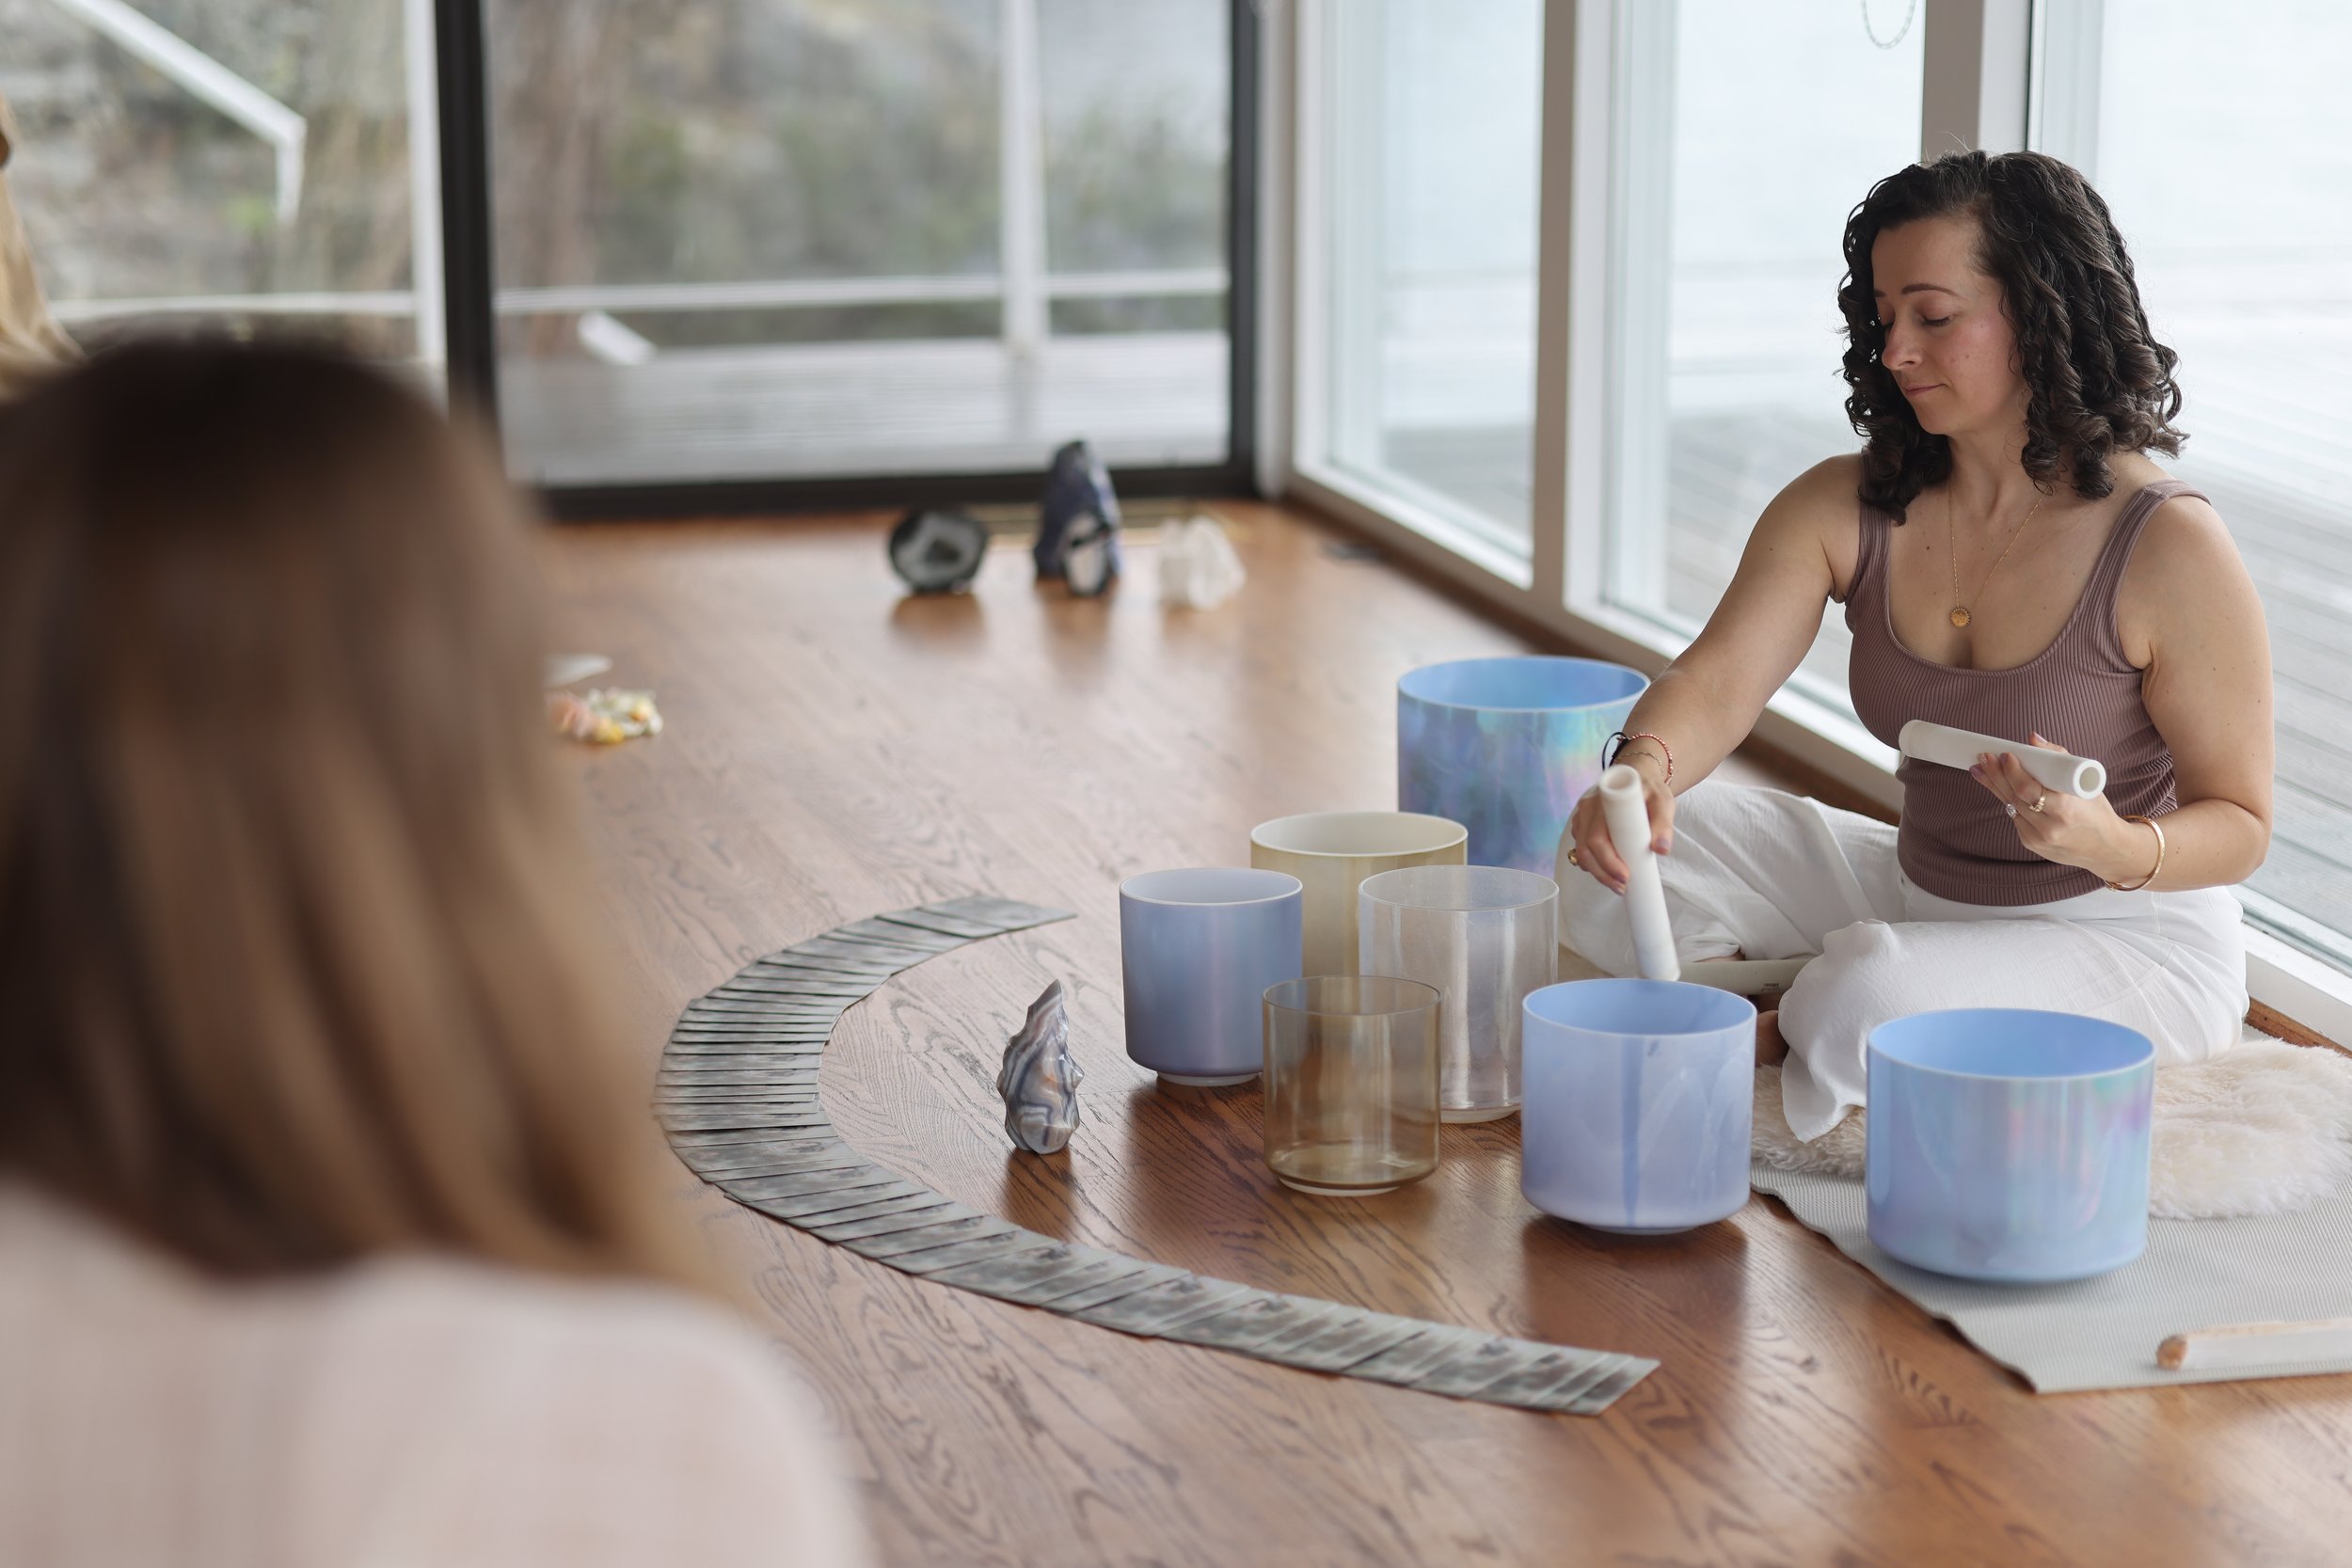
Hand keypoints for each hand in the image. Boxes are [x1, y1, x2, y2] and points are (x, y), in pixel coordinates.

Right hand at [1559, 752, 1674, 894]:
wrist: (1638, 776)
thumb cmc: (1650, 789)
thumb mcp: (1663, 802)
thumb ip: (1663, 824)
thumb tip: (1661, 850)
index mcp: (1603, 801)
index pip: (1597, 837)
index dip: (1608, 860)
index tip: (1625, 876)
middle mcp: (1587, 809)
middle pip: (1586, 849)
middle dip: (1603, 873)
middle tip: (1623, 887)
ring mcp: (1582, 818)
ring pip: (1581, 853)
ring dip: (1597, 873)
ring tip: (1618, 885)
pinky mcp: (1582, 827)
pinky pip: (1581, 851)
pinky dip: (1593, 866)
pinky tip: (1608, 875)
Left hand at [1969, 731, 2130, 876]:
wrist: (2105, 848)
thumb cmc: (2096, 811)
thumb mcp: (2087, 783)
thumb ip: (2059, 758)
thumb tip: (2032, 738)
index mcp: (2066, 810)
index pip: (2028, 789)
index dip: (2012, 771)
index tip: (2005, 754)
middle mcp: (2049, 827)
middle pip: (2014, 796)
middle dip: (1996, 774)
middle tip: (1984, 756)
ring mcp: (2037, 838)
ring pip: (2010, 805)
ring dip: (1994, 785)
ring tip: (1981, 768)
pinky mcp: (2030, 842)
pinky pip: (2014, 816)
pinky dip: (2008, 799)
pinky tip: (1998, 786)